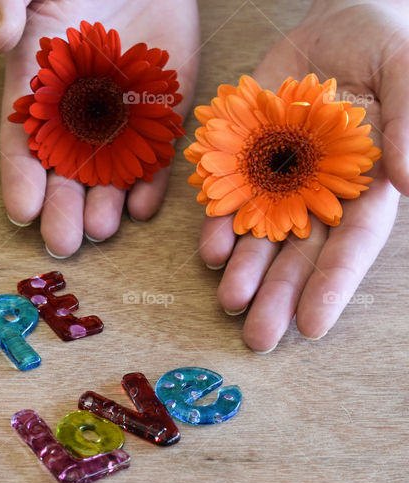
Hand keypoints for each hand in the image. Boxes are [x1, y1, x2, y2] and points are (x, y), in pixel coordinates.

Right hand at [0, 0, 199, 255]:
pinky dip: (152, 182)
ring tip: (102, 228)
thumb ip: (4, 5)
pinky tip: (145, 207)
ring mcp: (121, 118)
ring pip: (110, 173)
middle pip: (64, 173)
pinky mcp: (164, 110)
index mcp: (34, 92)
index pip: (21, 144)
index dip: (20, 178)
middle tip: (63, 242)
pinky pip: (158, 153)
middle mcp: (76, 116)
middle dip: (63, 210)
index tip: (22, 209)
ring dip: (106, 205)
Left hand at [199, 0, 408, 351]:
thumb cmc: (388, 44)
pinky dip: (218, 223)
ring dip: (244, 269)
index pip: (352, 245)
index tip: (313, 326)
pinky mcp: (247, 156)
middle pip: (300, 253)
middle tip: (257, 338)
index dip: (332, 285)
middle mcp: (323, 192)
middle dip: (279, 295)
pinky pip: (230, 196)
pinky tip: (207, 250)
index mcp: (369, 185)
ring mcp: (282, 177)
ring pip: (261, 234)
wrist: (338, 21)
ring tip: (228, 302)